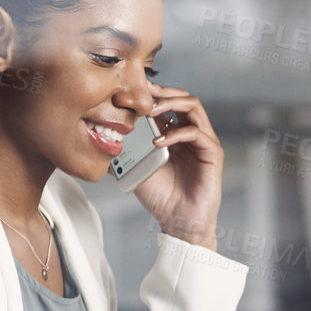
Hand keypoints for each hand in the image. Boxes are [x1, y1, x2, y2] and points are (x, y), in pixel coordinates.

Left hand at [130, 84, 224, 251]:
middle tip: (143, 92)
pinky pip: (197, 133)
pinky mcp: (212, 153)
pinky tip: (159, 141)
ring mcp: (203, 142)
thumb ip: (121, 154)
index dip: (152, 94)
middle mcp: (190, 133)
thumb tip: (97, 144)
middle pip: (183, 97)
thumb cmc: (161, 196)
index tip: (131, 89)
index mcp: (174, 133)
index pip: (167, 103)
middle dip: (162, 91)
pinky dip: (176, 133)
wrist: (178, 221)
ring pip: (193, 107)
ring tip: (150, 112)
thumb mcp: (135, 170)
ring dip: (171, 104)